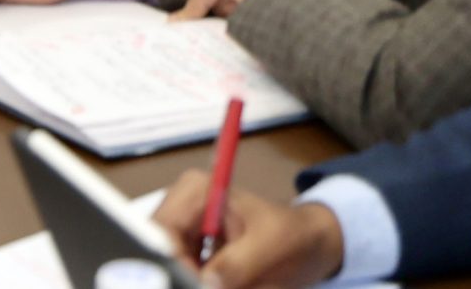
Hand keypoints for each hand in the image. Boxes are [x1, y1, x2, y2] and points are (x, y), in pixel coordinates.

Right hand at [151, 172, 347, 287]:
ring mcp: (186, 233)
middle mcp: (183, 209)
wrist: (310, 244)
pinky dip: (199, 283)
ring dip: (192, 280)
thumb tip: (207, 283)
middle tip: (210, 287)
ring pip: (170, 267)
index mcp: (196, 191)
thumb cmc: (293, 234)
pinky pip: (184, 275)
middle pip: (160, 251)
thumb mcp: (271, 246)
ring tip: (236, 283)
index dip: (173, 262)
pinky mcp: (193, 255)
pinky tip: (231, 284)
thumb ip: (239, 263)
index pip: (162, 230)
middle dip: (183, 275)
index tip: (197, 284)